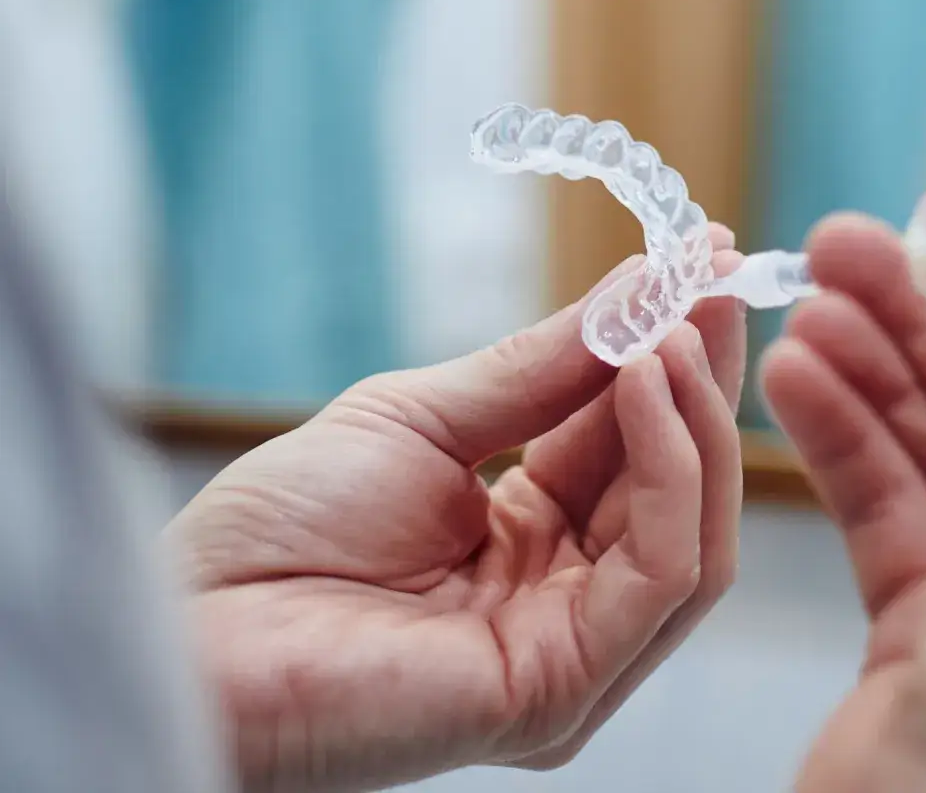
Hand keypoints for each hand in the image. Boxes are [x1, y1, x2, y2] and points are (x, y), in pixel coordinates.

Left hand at [167, 234, 745, 792]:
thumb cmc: (279, 532)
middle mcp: (570, 603)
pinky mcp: (564, 688)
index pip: (642, 442)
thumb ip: (547, 367)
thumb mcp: (430, 417)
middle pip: (688, 485)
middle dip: (702, 371)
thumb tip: (652, 285)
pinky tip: (643, 377)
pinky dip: (672, 467)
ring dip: (696, 411)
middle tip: (713, 275)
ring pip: (699, 530)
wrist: (190, 629)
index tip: (705, 258)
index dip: (675, 350)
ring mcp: (574, 653)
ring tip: (674, 319)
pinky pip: (663, 573)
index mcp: (537, 540)